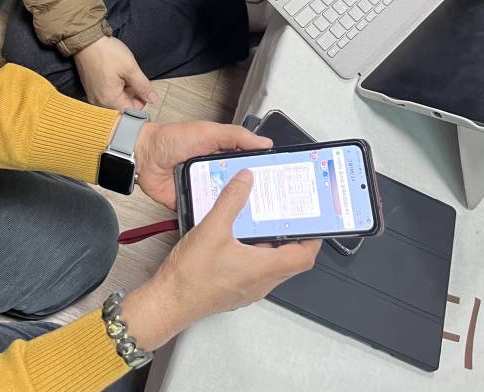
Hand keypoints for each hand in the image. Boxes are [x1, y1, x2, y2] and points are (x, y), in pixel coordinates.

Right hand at [75, 37, 156, 110]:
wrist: (86, 40)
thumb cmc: (107, 53)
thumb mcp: (130, 68)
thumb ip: (143, 86)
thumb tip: (153, 99)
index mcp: (109, 100)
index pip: (131, 111)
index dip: (141, 99)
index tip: (142, 86)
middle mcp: (99, 102)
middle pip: (122, 106)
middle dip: (131, 93)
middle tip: (132, 77)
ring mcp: (93, 96)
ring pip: (115, 100)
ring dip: (123, 89)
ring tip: (122, 73)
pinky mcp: (91, 90)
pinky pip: (107, 94)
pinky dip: (114, 87)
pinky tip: (115, 74)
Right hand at [120, 169, 319, 350]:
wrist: (169, 302)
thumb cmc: (190, 277)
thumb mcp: (212, 228)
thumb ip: (231, 200)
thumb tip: (246, 180)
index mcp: (263, 269)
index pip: (303, 256)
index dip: (313, 238)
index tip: (314, 221)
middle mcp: (261, 282)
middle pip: (291, 260)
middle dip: (294, 236)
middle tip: (291, 215)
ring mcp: (248, 288)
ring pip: (273, 265)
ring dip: (273, 244)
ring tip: (265, 220)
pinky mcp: (236, 289)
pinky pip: (256, 269)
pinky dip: (256, 251)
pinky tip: (240, 235)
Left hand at [134, 121, 271, 208]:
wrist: (144, 157)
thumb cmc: (172, 138)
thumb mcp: (207, 132)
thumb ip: (235, 136)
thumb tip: (263, 141)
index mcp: (222, 153)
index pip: (248, 162)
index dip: (262, 169)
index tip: (278, 177)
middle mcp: (216, 171)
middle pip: (240, 185)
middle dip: (253, 193)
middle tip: (272, 203)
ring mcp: (204, 188)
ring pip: (226, 201)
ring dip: (236, 207)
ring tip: (255, 217)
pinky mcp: (193, 202)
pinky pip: (207, 212)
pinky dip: (215, 216)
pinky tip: (227, 221)